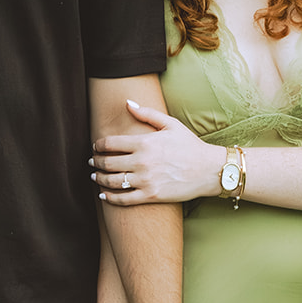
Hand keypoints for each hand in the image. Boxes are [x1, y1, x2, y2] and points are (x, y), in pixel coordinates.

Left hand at [91, 99, 221, 205]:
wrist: (209, 170)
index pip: (110, 143)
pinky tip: (104, 195)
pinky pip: (124, 199)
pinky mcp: (150, 196)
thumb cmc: (190, 146)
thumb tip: (127, 103)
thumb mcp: (170, 124)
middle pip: (107, 163)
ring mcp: (145, 180)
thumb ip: (147, 113)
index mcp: (144, 142)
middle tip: (92, 162)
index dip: (98, 145)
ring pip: (112, 181)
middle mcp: (141, 161)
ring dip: (99, 179)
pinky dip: (110, 198)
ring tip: (95, 177)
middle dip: (96, 162)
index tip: (95, 146)